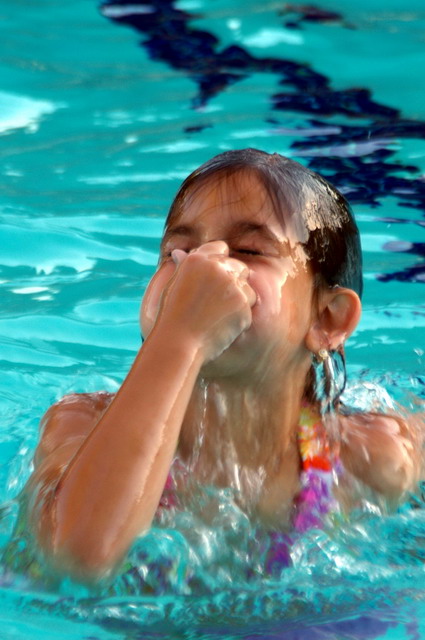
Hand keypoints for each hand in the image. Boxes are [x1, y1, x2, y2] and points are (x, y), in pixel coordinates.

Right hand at [156, 241, 256, 362]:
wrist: (179, 342)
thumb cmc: (171, 316)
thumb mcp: (172, 285)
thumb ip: (183, 267)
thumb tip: (180, 252)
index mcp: (197, 259)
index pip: (220, 248)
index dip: (219, 263)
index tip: (214, 279)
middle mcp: (217, 268)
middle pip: (238, 266)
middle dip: (233, 280)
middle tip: (218, 301)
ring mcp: (233, 285)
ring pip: (248, 287)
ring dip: (240, 298)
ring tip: (218, 315)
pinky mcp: (244, 304)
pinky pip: (249, 307)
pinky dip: (240, 316)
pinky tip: (222, 325)